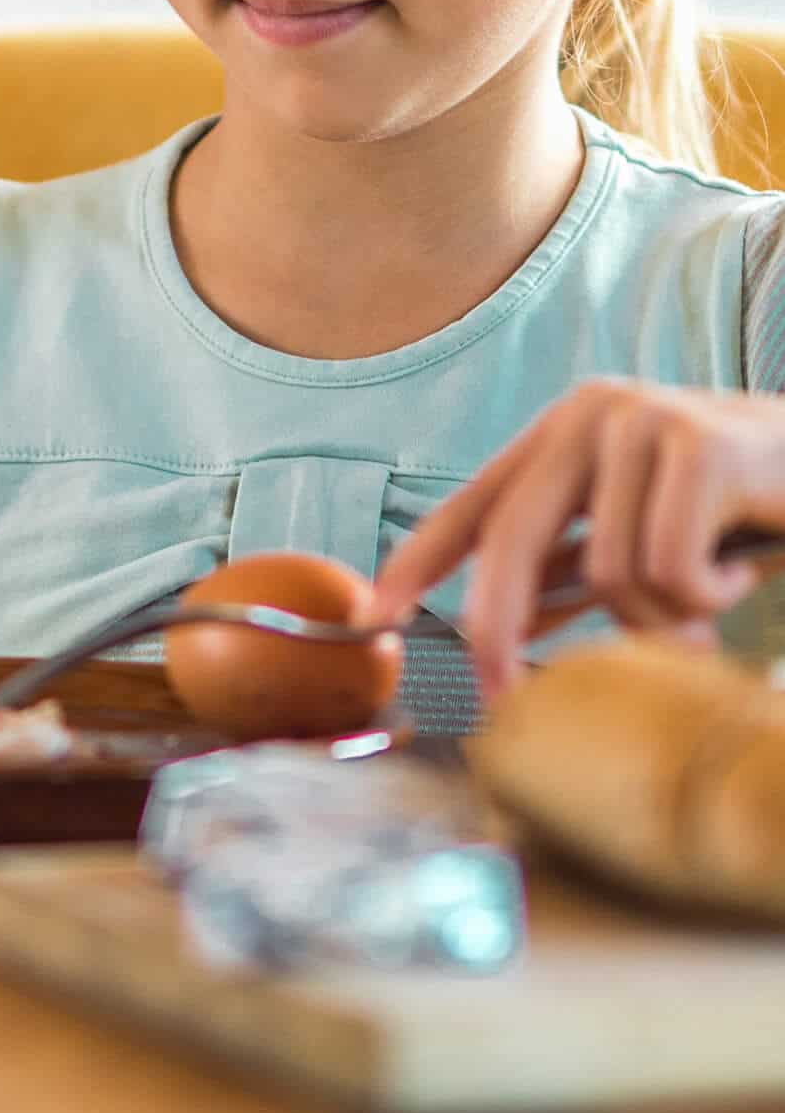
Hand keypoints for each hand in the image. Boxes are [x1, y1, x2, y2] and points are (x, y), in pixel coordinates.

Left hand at [361, 379, 784, 696]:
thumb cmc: (742, 508)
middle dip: (497, 628)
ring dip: (660, 614)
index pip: (471, 504)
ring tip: (708, 595)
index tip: (371, 617)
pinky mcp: (700, 448)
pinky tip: (740, 568)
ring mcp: (643, 423)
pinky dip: (706, 595)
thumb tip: (500, 631)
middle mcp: (590, 414)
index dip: (415, 563)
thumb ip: (571, 571)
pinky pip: (667, 568)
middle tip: (505, 698)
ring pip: (606, 571)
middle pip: (510, 540)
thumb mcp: (640, 535)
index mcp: (563, 433)